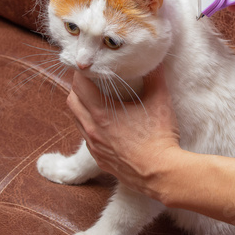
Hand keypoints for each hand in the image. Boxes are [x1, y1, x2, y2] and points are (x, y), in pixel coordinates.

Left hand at [66, 66, 179, 196]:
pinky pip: (87, 138)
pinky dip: (91, 126)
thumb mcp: (160, 101)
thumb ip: (155, 77)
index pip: (78, 84)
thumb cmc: (160, 137)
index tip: (91, 64)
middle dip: (79, 87)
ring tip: (99, 100)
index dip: (83, 72)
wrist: (162, 174)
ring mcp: (94, 147)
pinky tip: (107, 124)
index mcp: (100, 113)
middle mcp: (91, 130)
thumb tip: (154, 60)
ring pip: (77, 121)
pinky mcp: (100, 160)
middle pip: (72, 101)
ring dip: (83, 107)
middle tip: (93, 79)